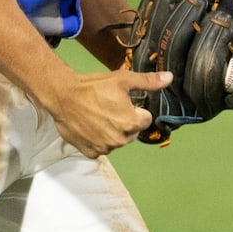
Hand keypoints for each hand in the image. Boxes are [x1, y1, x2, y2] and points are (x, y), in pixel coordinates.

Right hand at [51, 70, 172, 157]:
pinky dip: (97, 139)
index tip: (122, 102)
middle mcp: (121, 139)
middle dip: (124, 121)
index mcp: (132, 122)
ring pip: (117, 140)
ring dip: (111, 130)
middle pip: (132, 131)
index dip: (135, 108)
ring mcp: (105, 148)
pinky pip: (101, 148)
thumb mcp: (123, 79)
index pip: (145, 118)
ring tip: (98, 115)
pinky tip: (90, 126)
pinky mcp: (91, 152)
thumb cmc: (93, 87)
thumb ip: (148, 82)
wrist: (63, 97)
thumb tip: (169, 78)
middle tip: (109, 107)